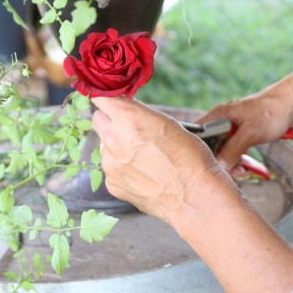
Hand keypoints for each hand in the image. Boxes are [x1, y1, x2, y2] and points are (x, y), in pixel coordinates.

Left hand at [92, 96, 222, 224]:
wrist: (194, 195)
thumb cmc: (189, 156)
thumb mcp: (167, 123)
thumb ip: (140, 115)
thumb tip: (126, 113)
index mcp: (128, 118)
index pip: (100, 97)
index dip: (107, 98)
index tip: (112, 100)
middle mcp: (114, 139)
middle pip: (98, 120)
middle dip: (110, 120)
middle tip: (128, 127)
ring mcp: (110, 164)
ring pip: (105, 146)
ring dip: (117, 146)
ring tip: (144, 157)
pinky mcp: (112, 184)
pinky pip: (111, 168)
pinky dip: (122, 168)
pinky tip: (143, 173)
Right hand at [200, 87, 292, 170]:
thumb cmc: (271, 111)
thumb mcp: (250, 133)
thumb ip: (232, 150)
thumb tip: (219, 166)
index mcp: (219, 115)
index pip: (197, 133)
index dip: (198, 150)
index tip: (206, 165)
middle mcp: (223, 121)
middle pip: (212, 146)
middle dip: (220, 161)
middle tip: (232, 172)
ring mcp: (234, 128)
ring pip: (225, 150)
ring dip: (234, 163)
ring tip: (244, 171)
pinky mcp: (244, 134)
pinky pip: (237, 150)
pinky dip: (242, 160)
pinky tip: (250, 168)